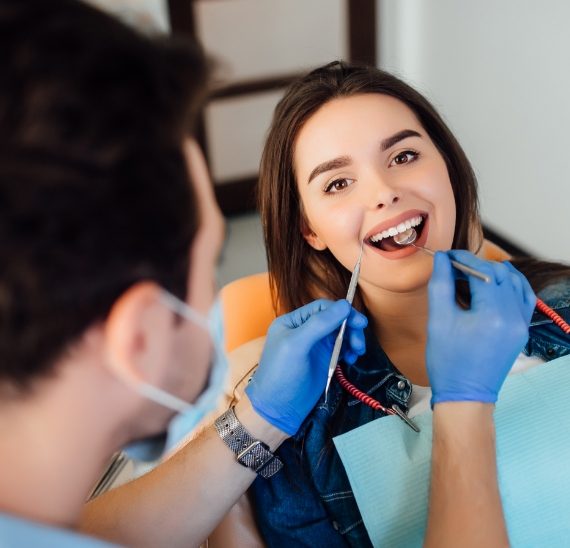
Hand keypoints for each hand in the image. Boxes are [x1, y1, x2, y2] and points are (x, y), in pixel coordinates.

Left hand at [245, 299, 367, 434]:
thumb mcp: (296, 345)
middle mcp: (305, 330)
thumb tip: (345, 305)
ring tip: (357, 352)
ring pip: (341, 333)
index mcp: (293, 321)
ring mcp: (315, 346)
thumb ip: (319, 324)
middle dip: (350, 327)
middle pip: (335, 319)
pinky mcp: (324, 360)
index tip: (359, 322)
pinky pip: (342, 348)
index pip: (322, 307)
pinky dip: (350, 351)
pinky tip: (351, 359)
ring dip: (352, 339)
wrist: (278, 409)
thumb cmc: (281, 374)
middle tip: (360, 342)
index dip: (342, 311)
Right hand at [427, 250, 535, 404]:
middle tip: (454, 267)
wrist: (465, 395)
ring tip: (470, 276)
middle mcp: (513, 316)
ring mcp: (521, 324)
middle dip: (476, 265)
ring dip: (493, 273)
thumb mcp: (438, 320)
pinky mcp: (522, 330)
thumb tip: (442, 259)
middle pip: (499, 274)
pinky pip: (523, 297)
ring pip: (514, 282)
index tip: (446, 257)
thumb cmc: (448, 361)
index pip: (482, 271)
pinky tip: (493, 285)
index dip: (463, 259)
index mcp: (493, 314)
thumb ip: (441, 284)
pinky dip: (509, 286)